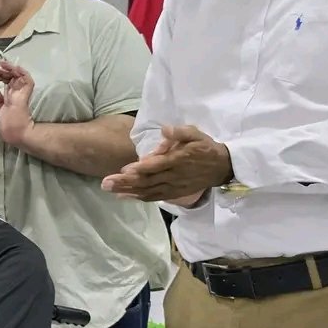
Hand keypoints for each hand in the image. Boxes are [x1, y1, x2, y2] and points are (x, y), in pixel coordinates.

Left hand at [0, 61, 35, 145]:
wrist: (16, 134)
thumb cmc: (8, 127)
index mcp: (10, 97)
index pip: (7, 82)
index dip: (0, 76)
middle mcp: (16, 93)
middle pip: (12, 77)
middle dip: (3, 70)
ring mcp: (21, 93)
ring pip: (19, 75)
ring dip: (11, 68)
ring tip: (2, 64)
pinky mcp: (25, 94)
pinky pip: (27, 80)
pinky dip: (22, 73)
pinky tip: (14, 68)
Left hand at [101, 125, 231, 201]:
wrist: (222, 168)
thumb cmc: (205, 147)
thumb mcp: (196, 134)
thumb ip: (179, 132)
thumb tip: (164, 130)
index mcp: (179, 159)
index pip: (157, 165)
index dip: (141, 169)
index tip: (125, 170)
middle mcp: (174, 176)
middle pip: (147, 180)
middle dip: (125, 182)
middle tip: (105, 183)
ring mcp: (173, 187)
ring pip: (147, 191)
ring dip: (127, 191)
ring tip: (108, 189)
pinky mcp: (173, 193)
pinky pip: (153, 197)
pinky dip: (137, 197)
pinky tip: (122, 196)